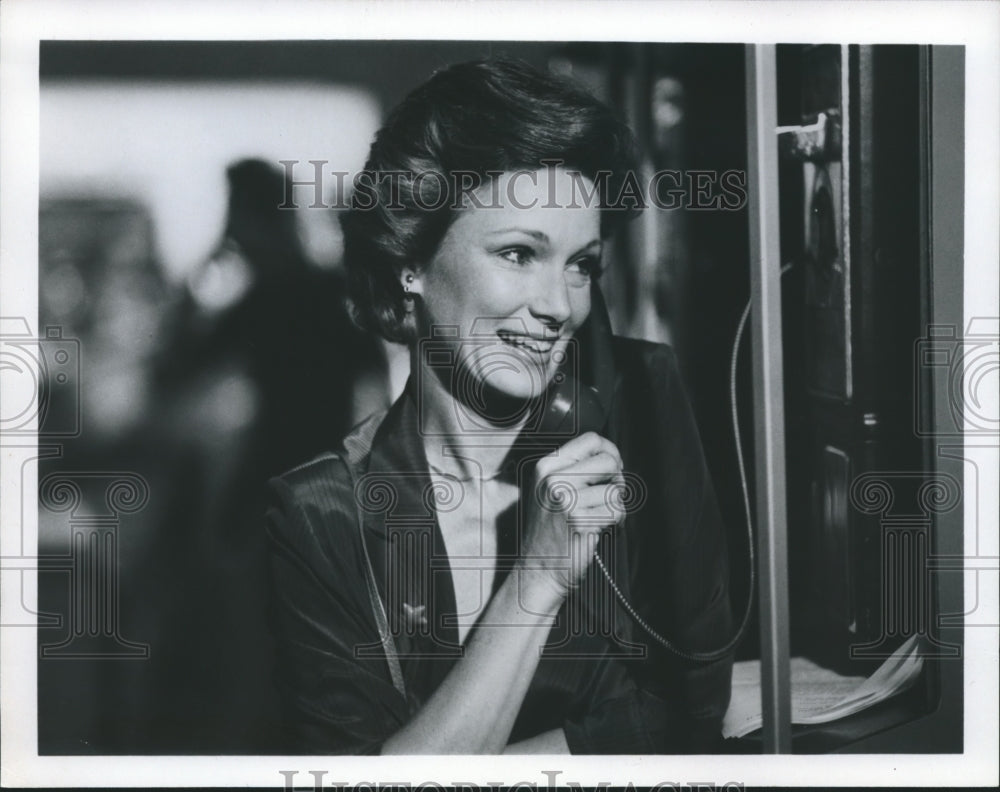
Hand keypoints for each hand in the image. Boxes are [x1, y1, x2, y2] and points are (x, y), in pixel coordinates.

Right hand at [519, 432, 626, 604]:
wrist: (539, 569)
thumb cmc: (551, 530)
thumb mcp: (550, 490)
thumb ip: (575, 469)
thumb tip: (612, 456)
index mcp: (546, 466)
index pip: (591, 439)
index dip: (610, 451)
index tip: (612, 469)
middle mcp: (553, 479)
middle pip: (608, 460)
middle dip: (618, 479)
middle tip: (610, 495)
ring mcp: (565, 500)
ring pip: (616, 489)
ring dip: (616, 504)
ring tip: (602, 515)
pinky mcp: (579, 521)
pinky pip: (617, 510)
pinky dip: (617, 521)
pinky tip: (602, 527)